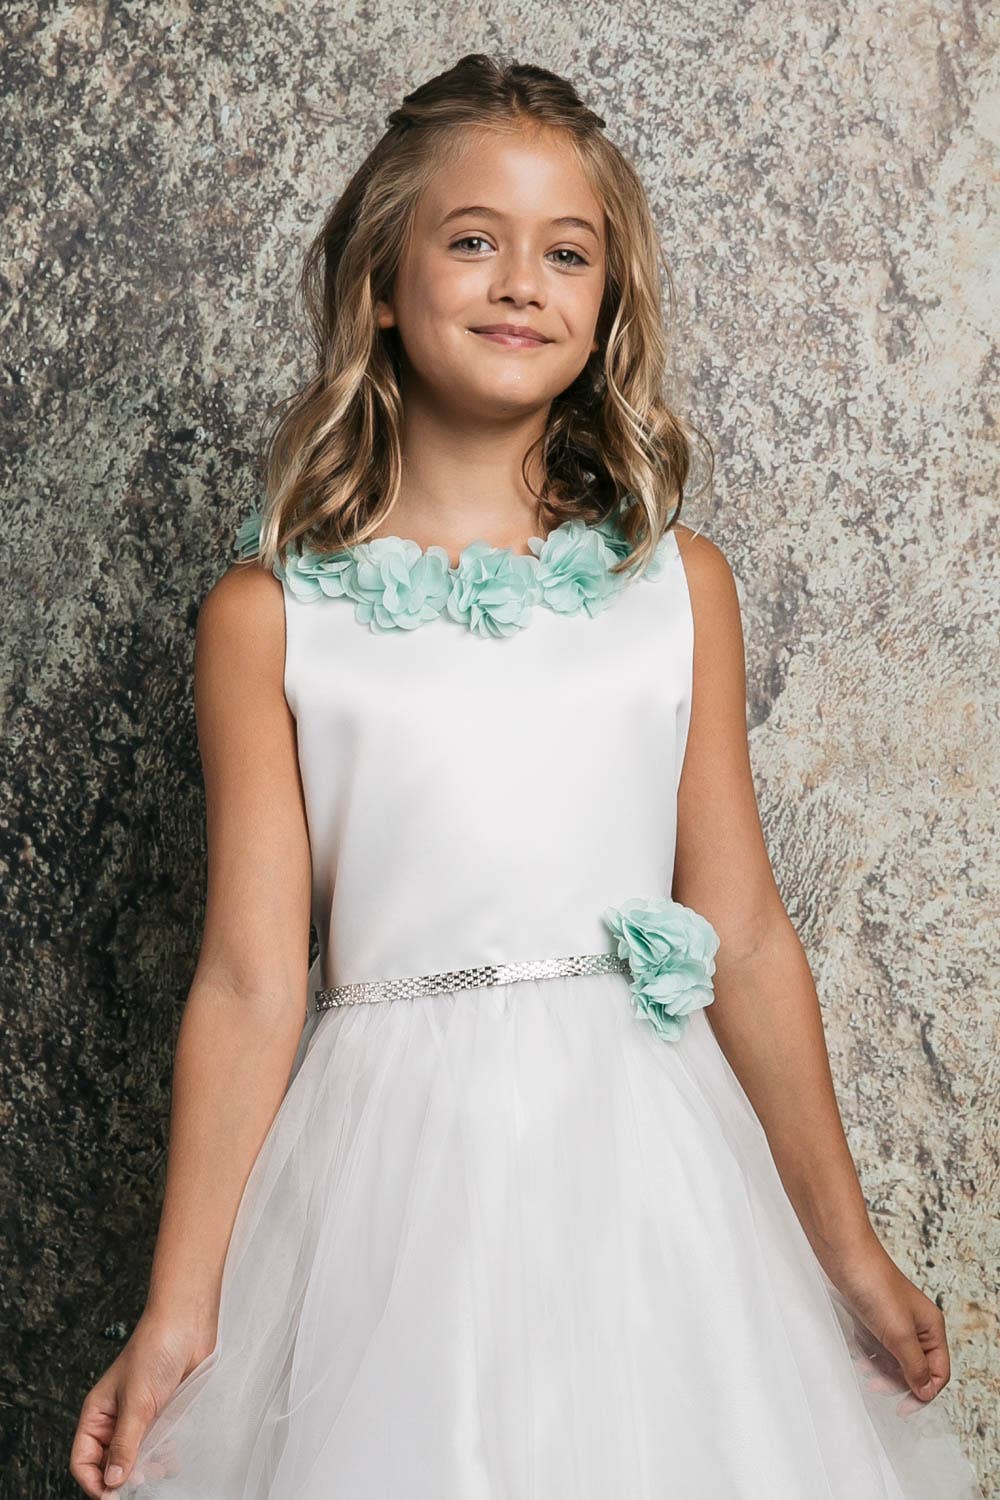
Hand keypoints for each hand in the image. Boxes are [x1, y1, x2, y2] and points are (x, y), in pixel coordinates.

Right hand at [68, 1308, 215, 1496]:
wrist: (189, 1323)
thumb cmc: (155, 1349)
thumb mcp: (137, 1400)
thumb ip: (126, 1442)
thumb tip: (114, 1480)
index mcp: (98, 1414)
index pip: (83, 1461)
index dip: (94, 1482)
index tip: (115, 1496)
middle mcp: (117, 1420)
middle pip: (111, 1465)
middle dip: (126, 1478)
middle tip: (145, 1481)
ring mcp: (142, 1419)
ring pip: (137, 1460)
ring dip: (149, 1469)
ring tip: (163, 1466)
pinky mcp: (164, 1416)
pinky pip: (159, 1448)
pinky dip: (166, 1457)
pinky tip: (174, 1454)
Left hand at [823, 1235, 951, 1408]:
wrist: (843, 1253)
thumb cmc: (873, 1285)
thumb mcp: (898, 1333)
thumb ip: (914, 1365)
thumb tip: (925, 1392)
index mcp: (931, 1328)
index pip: (938, 1372)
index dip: (923, 1392)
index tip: (902, 1407)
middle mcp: (916, 1325)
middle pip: (916, 1368)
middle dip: (898, 1382)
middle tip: (877, 1388)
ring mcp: (894, 1320)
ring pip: (894, 1358)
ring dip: (881, 1371)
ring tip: (865, 1371)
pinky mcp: (873, 1315)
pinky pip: (876, 1345)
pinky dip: (868, 1355)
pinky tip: (857, 1356)